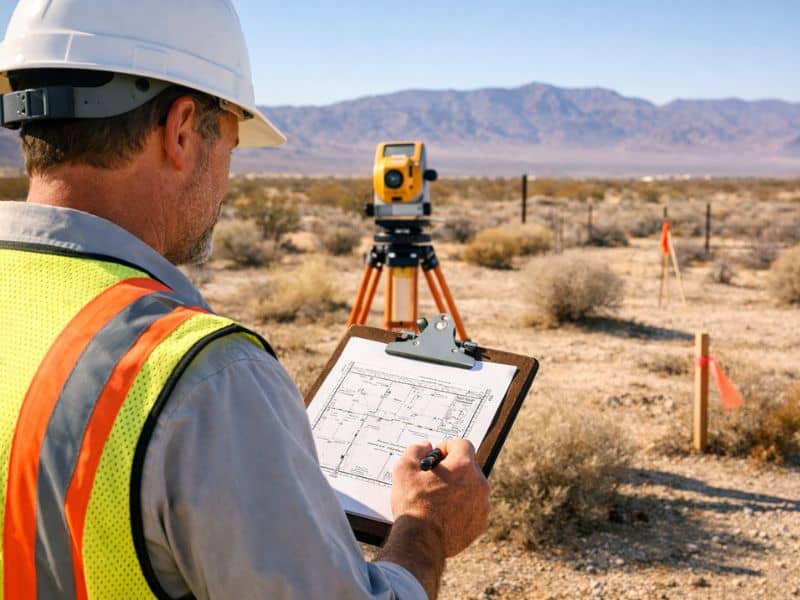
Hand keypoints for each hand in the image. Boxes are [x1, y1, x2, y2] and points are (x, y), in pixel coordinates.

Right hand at [390, 439, 489, 556]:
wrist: (420, 542)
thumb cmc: (412, 504)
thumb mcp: (404, 469)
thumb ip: (416, 450)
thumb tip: (426, 446)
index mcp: (463, 466)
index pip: (462, 444)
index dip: (446, 447)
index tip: (435, 458)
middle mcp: (479, 483)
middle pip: (468, 466)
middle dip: (452, 469)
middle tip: (433, 479)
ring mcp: (482, 505)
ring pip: (472, 488)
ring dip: (458, 489)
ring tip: (437, 499)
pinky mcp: (480, 523)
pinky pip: (473, 508)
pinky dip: (462, 508)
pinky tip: (444, 515)